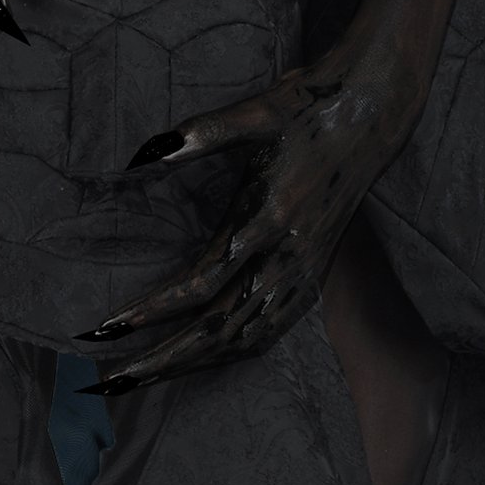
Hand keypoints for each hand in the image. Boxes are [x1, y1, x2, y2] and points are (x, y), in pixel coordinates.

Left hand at [81, 40, 414, 394]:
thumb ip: (202, 133)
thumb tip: (145, 152)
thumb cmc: (308, 106)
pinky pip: (272, 332)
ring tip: (145, 378)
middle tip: (113, 378)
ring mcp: (305, 270)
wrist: (372, 112)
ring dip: (193, 366)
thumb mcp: (256, 110)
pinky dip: (234, 355)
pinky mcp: (314, 274)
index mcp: (269, 215)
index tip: (112, 325)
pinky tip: (205, 362)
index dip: (155, 309)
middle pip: (219, 328)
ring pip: (245, 340)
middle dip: (163, 358)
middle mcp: (288, 254)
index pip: (203, 281)